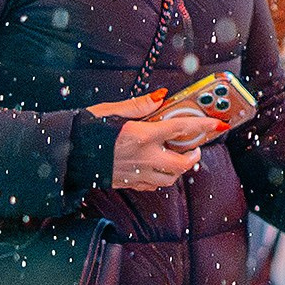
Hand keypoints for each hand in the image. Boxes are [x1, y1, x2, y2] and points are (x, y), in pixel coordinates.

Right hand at [96, 90, 227, 191]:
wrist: (66, 155)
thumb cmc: (85, 130)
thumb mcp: (112, 110)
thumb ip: (139, 105)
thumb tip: (161, 97)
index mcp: (142, 135)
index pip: (181, 129)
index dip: (203, 126)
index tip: (218, 124)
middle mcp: (143, 157)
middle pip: (182, 163)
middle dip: (194, 156)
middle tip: (195, 147)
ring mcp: (136, 173)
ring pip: (170, 179)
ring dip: (179, 169)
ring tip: (178, 158)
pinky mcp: (127, 183)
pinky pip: (153, 186)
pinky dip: (162, 178)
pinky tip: (157, 169)